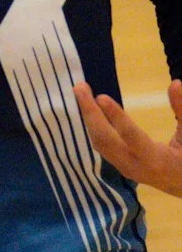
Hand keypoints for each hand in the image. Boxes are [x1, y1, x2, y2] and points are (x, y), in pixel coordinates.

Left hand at [75, 79, 181, 194]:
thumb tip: (175, 83)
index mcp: (156, 160)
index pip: (131, 137)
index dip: (117, 117)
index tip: (101, 96)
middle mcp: (136, 166)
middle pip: (107, 140)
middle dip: (91, 113)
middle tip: (80, 87)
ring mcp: (126, 168)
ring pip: (100, 143)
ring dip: (88, 117)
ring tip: (81, 91)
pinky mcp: (121, 166)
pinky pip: (102, 146)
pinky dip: (93, 126)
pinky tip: (89, 109)